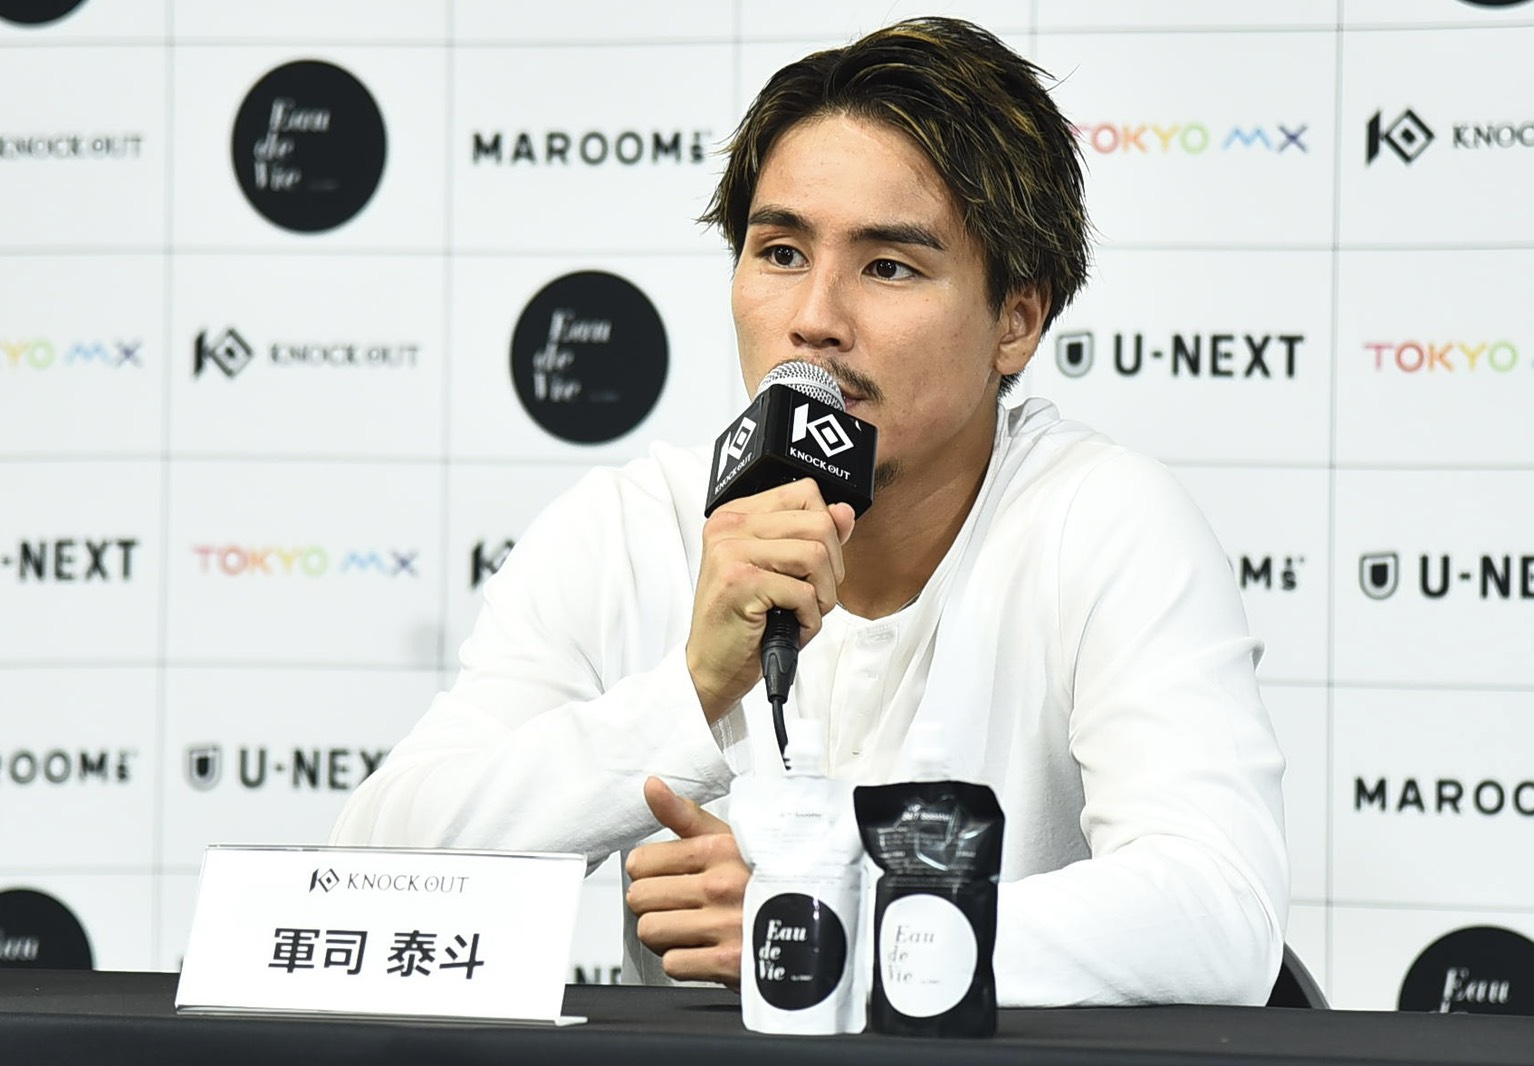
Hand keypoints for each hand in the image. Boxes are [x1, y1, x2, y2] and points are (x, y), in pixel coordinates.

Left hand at [625, 776, 749, 987]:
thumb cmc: (768, 878)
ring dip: (664, 934)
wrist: (817, 925)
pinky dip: (683, 961)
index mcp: (718, 849)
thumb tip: (651, 785)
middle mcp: (720, 885)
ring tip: (689, 927)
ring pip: (650, 931)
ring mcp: (725, 924)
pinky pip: (672, 963)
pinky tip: (704, 949)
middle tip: (677, 905)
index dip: (649, 873)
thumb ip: (684, 814)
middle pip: (640, 898)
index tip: (666, 877)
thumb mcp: (732, 837)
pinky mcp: (728, 962)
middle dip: (653, 904)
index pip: (640, 862)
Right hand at [687, 479, 856, 721]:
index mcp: (737, 515)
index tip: (812, 565)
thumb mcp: (783, 572)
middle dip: (830, 569)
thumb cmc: (746, 622)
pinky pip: (804, 593)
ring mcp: (730, 551)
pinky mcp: (739, 582)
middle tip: (809, 596)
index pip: (806, 493)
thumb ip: (813, 537)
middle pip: (819, 523)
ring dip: (822, 597)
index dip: (826, 532)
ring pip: (816, 556)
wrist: (713, 667)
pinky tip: (788, 628)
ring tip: (799, 613)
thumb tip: (844, 512)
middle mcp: (729, 526)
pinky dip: (808, 620)